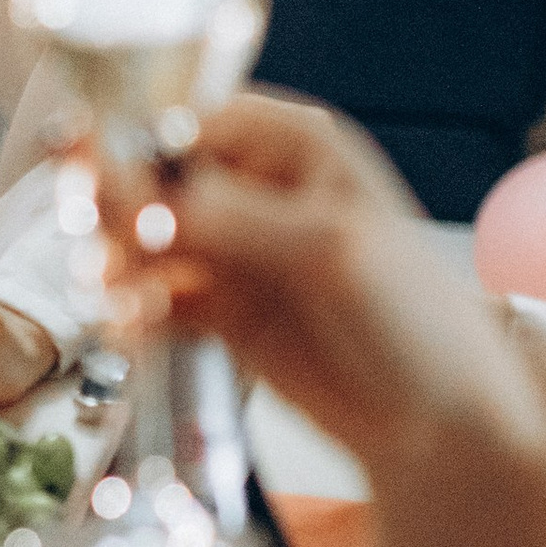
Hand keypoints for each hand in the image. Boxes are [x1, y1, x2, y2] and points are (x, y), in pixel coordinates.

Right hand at [93, 93, 545, 485]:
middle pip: (154, 181)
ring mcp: (236, 250)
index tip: (106, 186)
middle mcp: (258, 189)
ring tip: (116, 300)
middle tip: (106, 251)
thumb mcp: (326, 250)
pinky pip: (155, 297)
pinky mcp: (219, 308)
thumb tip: (143, 202)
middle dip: (119, 214)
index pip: (193, 121)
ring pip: (145, 241)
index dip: (142, 150)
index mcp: (297, 146)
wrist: (439, 425)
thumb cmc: (416, 321)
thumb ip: (230, 218)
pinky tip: (132, 328)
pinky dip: (135, 311)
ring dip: (120, 268)